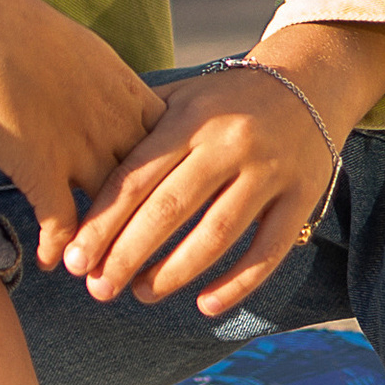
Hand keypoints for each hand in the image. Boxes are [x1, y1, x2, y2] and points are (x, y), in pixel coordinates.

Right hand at [0, 0, 164, 265]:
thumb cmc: (13, 23)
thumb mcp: (76, 43)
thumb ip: (94, 74)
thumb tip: (94, 86)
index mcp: (125, 88)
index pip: (171, 143)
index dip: (173, 173)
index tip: (171, 197)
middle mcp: (113, 122)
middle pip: (152, 186)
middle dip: (154, 223)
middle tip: (154, 254)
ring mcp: (82, 148)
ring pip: (113, 213)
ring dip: (109, 248)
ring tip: (104, 275)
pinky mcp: (43, 168)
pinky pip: (62, 224)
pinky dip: (59, 248)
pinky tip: (50, 262)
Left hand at [62, 66, 334, 316]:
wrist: (310, 78)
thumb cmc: (228, 99)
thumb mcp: (183, 97)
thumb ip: (138, 126)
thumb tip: (77, 164)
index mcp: (191, 119)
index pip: (138, 177)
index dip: (103, 221)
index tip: (74, 258)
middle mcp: (229, 144)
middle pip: (170, 208)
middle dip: (127, 253)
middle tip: (97, 288)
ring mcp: (268, 172)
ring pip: (216, 233)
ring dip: (174, 272)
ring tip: (141, 294)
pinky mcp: (302, 196)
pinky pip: (268, 250)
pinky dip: (237, 283)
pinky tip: (205, 306)